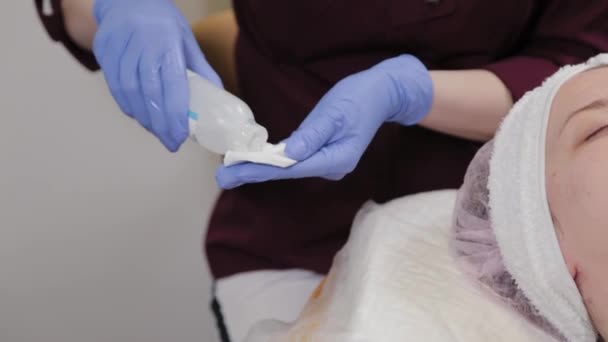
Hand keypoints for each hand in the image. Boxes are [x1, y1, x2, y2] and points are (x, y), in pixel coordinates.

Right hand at [93, 0, 221, 150]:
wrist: (127, 0)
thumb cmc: (163, 23)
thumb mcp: (187, 41)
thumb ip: (201, 70)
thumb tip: (218, 99)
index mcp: (168, 43)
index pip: (172, 85)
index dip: (174, 115)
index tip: (180, 137)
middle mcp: (142, 44)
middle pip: (149, 93)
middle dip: (160, 124)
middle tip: (171, 142)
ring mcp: (119, 46)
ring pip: (128, 92)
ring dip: (144, 117)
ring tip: (157, 131)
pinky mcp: (104, 50)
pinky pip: (114, 86)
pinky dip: (127, 105)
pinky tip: (139, 115)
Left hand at [215, 55, 432, 188]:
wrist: (381, 94)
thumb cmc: (360, 98)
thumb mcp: (335, 112)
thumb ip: (312, 135)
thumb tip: (288, 154)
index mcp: (337, 159)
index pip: (291, 168)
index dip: (259, 169)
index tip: (234, 172)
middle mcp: (332, 167)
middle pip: (287, 173)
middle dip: (253, 173)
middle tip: (221, 176)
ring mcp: (329, 163)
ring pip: (289, 168)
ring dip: (260, 168)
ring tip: (230, 170)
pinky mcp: (324, 155)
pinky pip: (296, 161)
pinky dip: (274, 161)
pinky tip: (254, 162)